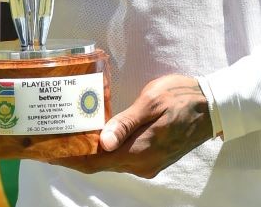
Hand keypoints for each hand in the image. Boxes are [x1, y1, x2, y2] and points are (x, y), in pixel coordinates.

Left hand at [51, 75, 213, 178]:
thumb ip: (126, 122)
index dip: (70, 158)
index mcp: (139, 151)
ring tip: (69, 137)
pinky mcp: (153, 158)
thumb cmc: (180, 97)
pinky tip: (97, 138)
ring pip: (111, 162)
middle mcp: (142, 164)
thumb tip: (102, 143)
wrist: (211, 106)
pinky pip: (123, 159)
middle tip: (52, 141)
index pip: (96, 161)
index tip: (49, 151)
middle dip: (75, 155)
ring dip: (90, 153)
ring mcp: (148, 164)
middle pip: (100, 164)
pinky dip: (106, 151)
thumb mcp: (151, 101)